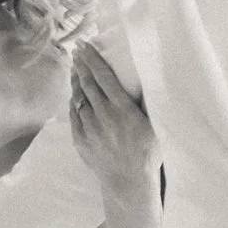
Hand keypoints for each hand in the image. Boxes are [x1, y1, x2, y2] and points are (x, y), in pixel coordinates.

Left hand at [69, 43, 155, 197]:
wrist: (129, 182)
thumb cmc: (147, 154)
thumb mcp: (153, 125)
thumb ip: (145, 104)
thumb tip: (142, 82)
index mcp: (123, 109)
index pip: (104, 77)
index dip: (93, 59)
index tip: (86, 46)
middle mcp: (103, 115)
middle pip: (88, 83)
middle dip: (81, 64)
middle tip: (77, 50)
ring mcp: (90, 128)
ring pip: (78, 98)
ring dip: (76, 81)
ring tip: (75, 68)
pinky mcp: (80, 140)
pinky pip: (73, 115)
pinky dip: (73, 102)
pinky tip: (75, 95)